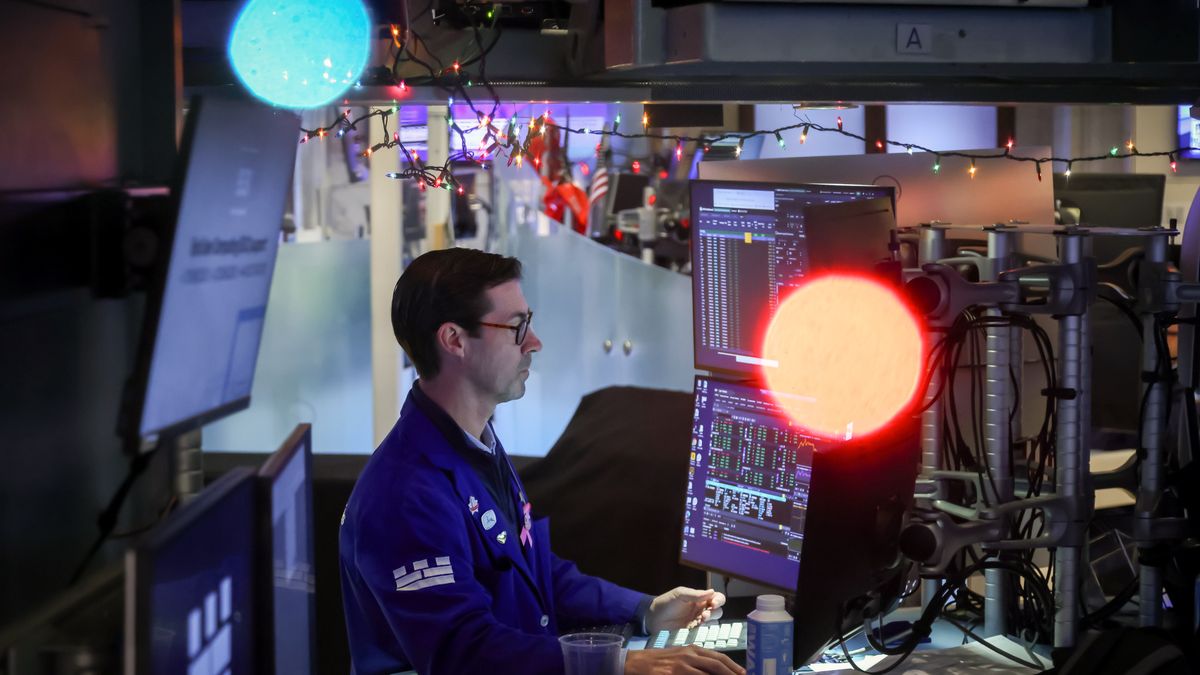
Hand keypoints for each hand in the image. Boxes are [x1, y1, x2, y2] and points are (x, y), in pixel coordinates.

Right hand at [624, 646, 744, 674]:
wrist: (635, 663)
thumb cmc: (659, 661)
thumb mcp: (680, 656)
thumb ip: (696, 662)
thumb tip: (715, 669)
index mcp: (692, 650)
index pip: (719, 657)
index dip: (733, 667)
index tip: (744, 674)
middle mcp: (689, 655)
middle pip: (717, 665)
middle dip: (732, 674)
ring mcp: (681, 666)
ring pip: (708, 673)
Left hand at [646, 587, 725, 633]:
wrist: (653, 619)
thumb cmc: (666, 603)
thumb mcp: (679, 594)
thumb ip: (695, 594)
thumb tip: (712, 592)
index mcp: (699, 598)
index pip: (716, 598)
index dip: (718, 601)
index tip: (712, 604)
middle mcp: (701, 610)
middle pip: (718, 611)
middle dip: (714, 613)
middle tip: (704, 615)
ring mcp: (698, 622)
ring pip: (713, 622)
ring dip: (710, 621)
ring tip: (699, 620)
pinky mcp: (694, 632)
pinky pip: (705, 632)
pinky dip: (703, 630)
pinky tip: (695, 627)